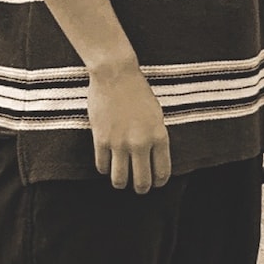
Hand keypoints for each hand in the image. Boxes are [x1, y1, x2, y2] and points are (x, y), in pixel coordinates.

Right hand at [88, 62, 171, 193]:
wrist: (116, 74)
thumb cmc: (138, 91)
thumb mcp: (156, 115)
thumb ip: (156, 138)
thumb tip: (152, 158)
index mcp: (159, 137)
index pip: (162, 172)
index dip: (159, 183)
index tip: (155, 183)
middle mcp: (140, 143)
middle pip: (142, 182)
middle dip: (141, 189)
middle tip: (139, 188)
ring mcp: (120, 143)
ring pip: (119, 180)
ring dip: (121, 183)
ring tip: (121, 181)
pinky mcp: (101, 139)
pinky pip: (102, 166)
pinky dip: (104, 168)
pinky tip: (106, 164)